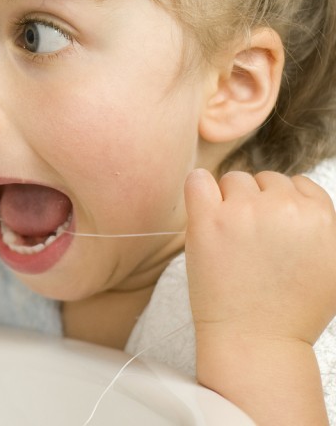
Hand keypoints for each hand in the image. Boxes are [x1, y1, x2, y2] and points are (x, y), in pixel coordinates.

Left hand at [184, 168, 335, 423]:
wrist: (257, 342)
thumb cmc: (292, 310)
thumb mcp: (331, 266)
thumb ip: (322, 227)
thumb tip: (305, 204)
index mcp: (321, 217)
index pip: (299, 184)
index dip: (284, 206)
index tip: (273, 230)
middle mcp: (286, 208)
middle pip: (266, 180)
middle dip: (257, 203)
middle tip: (250, 240)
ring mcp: (245, 212)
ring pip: (233, 180)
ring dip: (229, 200)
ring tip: (230, 238)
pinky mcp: (209, 220)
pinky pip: (198, 180)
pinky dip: (199, 189)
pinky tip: (203, 209)